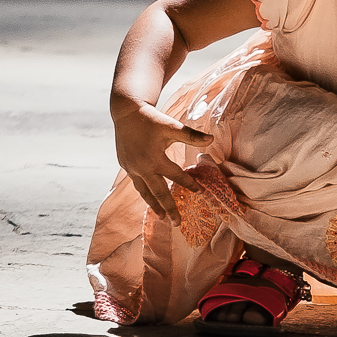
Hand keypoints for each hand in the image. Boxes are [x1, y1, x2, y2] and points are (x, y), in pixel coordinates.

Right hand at [112, 102, 213, 222]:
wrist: (126, 112)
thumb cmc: (151, 119)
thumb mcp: (172, 126)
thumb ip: (191, 135)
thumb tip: (211, 139)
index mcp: (154, 159)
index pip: (176, 176)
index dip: (189, 184)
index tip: (200, 192)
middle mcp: (142, 168)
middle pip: (158, 192)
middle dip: (168, 208)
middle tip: (177, 223)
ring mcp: (131, 168)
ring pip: (144, 191)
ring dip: (153, 205)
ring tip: (161, 217)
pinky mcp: (125, 166)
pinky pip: (137, 184)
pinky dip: (145, 193)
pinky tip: (149, 198)